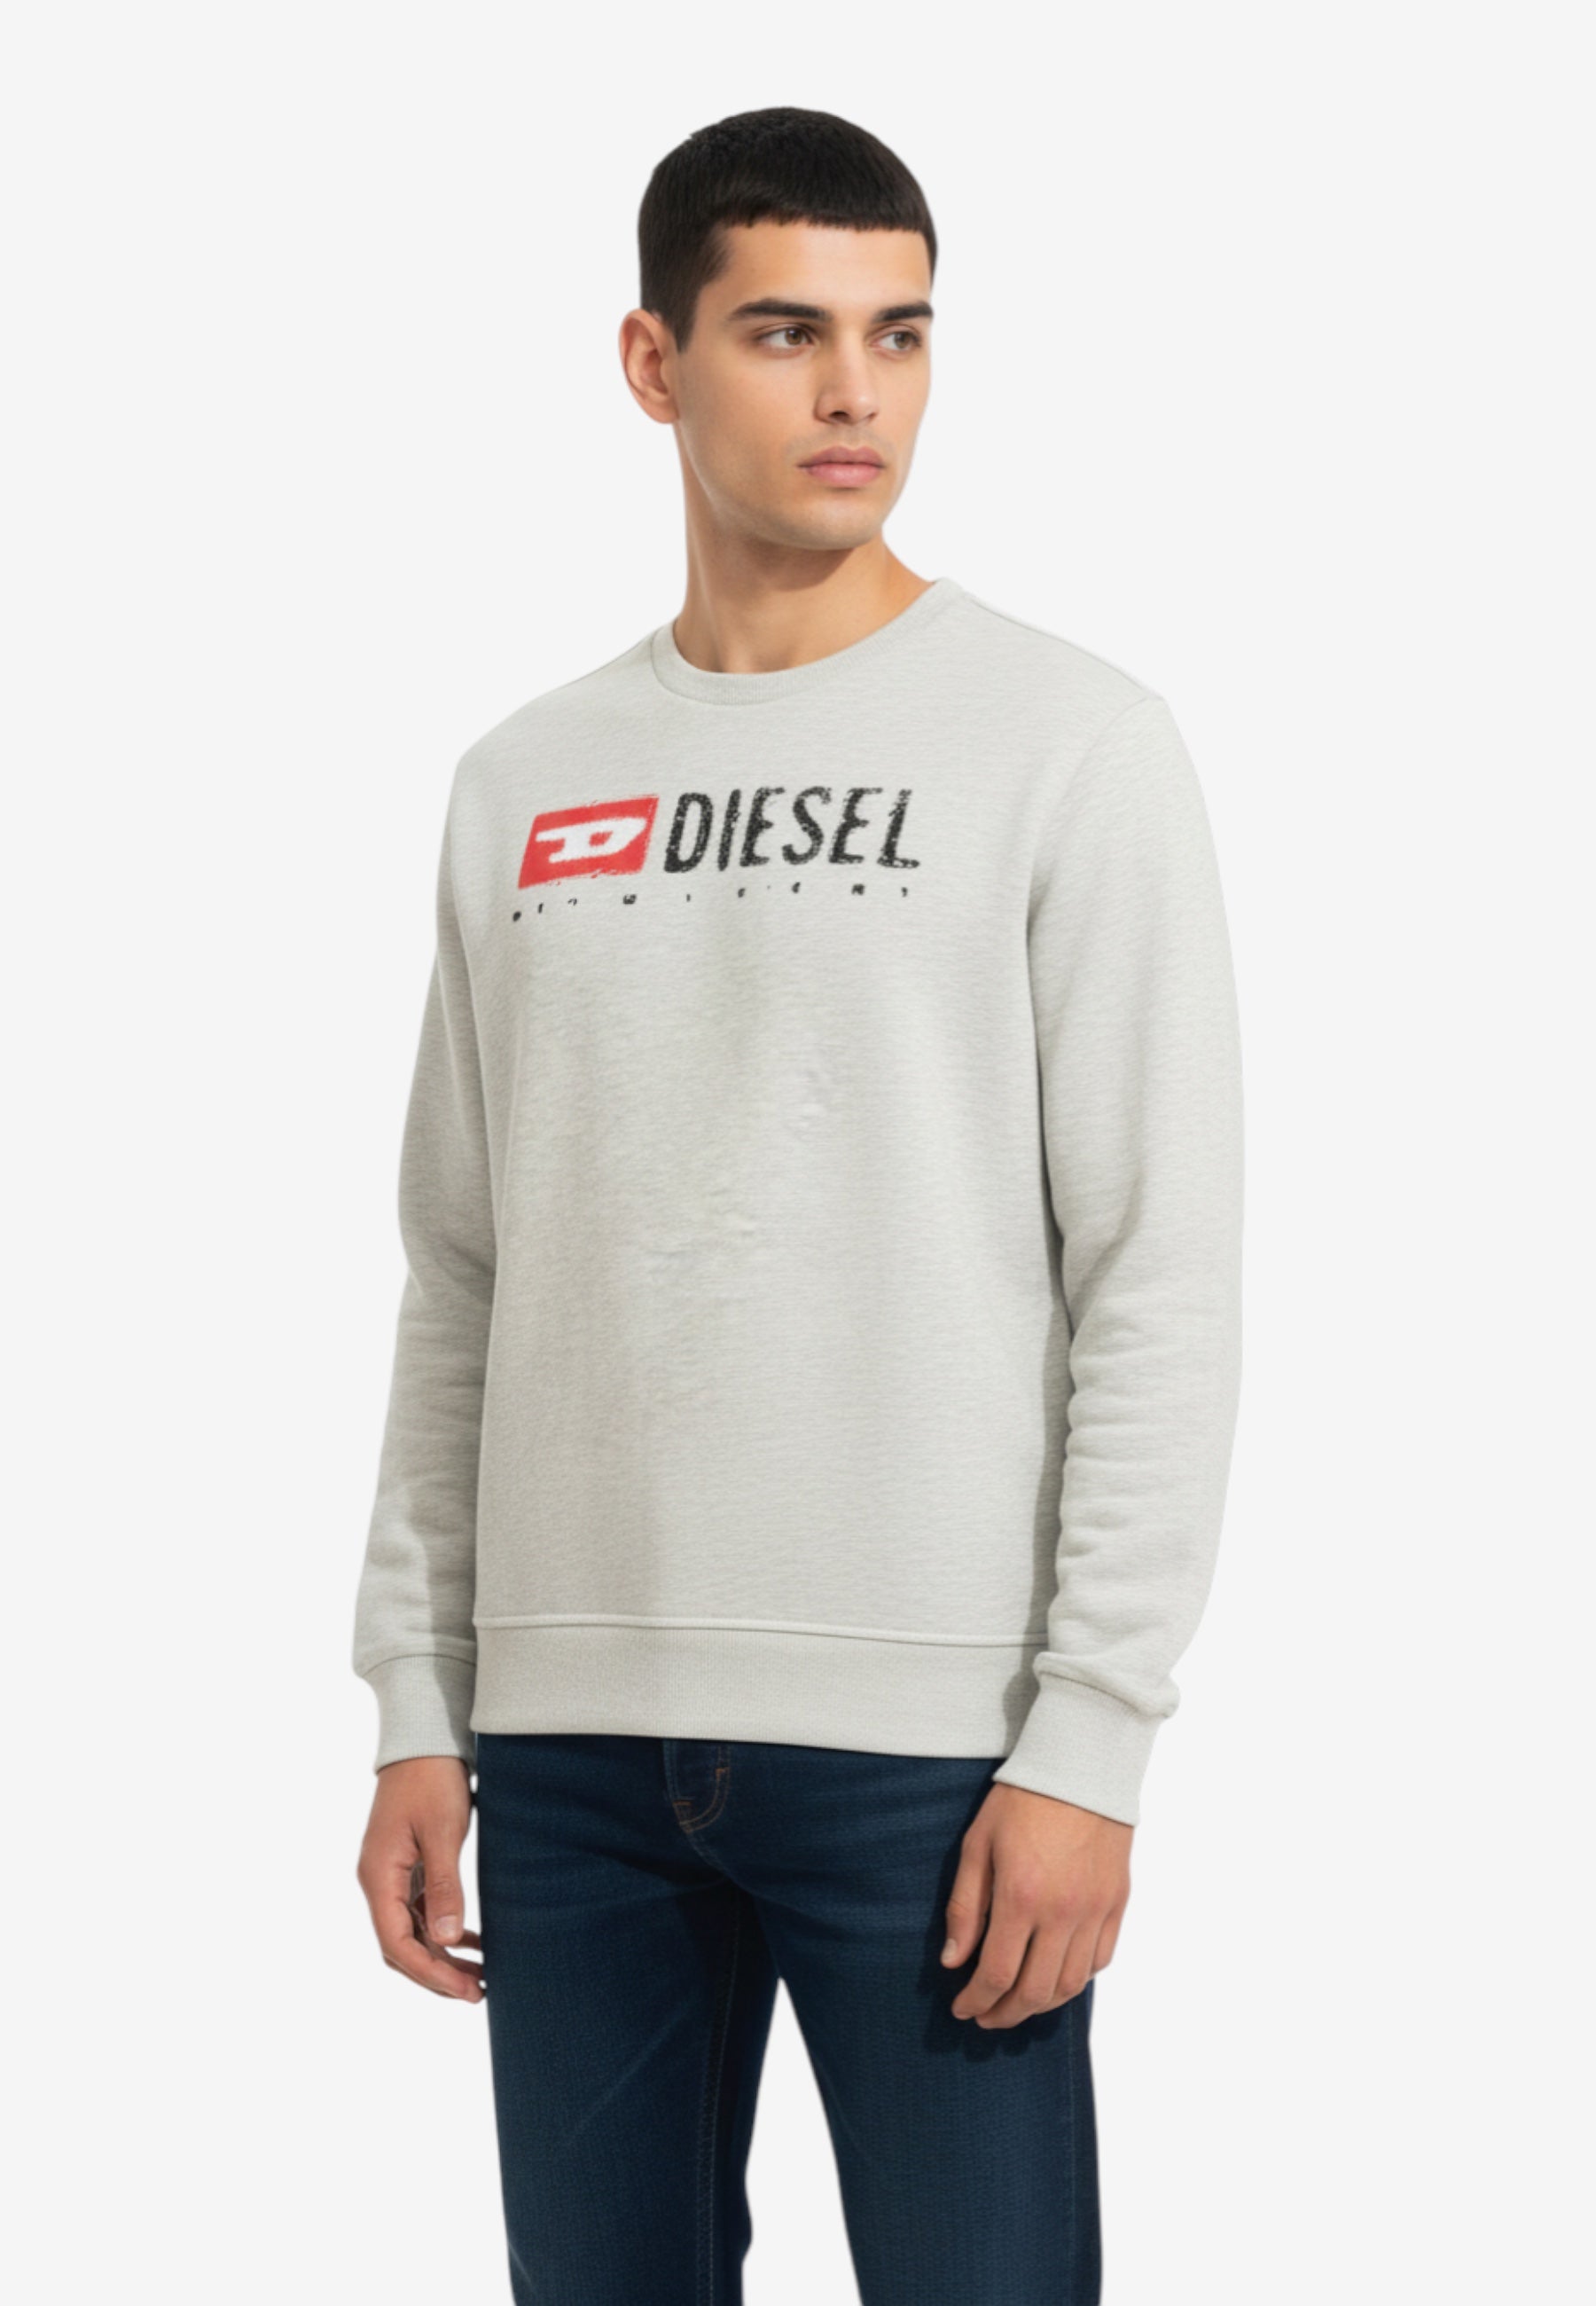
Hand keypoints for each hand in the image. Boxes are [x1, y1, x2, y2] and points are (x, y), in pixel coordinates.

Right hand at [357, 1756, 484, 2002]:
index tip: (466, 1990)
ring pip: (411, 1932)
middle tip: (478, 1992)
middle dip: (436, 1974)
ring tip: (479, 1976)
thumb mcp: (442, 1832)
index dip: (431, 1973)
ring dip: (441, 1956)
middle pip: (400, 1947)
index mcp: (378, 1877)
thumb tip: (444, 1941)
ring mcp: (391, 1875)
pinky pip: (420, 1911)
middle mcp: (378, 1881)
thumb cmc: (432, 1779)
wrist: (424, 1737)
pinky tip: (471, 1942)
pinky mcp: (407, 1866)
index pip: (397, 1944)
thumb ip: (443, 1887)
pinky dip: (443, 1930)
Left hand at [942, 1781, 1130, 2028]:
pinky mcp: (1116, 1903)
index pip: (996, 1974)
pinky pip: (1100, 1960)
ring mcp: (1094, 1910)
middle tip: (985, 2017)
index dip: (976, 2001)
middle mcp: (1062, 1913)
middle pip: (1034, 1991)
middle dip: (1005, 2014)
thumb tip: (952, 1961)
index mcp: (1021, 1897)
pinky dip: (1076, 1980)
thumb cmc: (1021, 1800)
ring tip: (1017, 2004)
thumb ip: (964, 1907)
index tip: (961, 2008)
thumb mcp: (977, 1845)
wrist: (1080, 1765)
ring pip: (1070, 1985)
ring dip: (1041, 2005)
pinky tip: (1055, 1978)